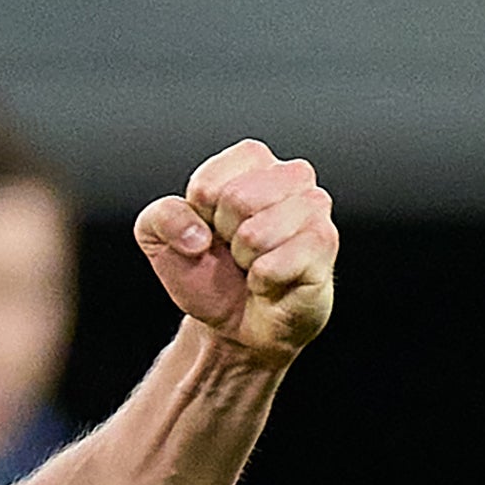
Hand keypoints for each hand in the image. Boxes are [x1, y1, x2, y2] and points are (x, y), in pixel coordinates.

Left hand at [134, 141, 337, 362]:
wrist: (235, 320)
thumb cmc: (207, 272)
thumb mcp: (159, 239)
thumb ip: (160, 217)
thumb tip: (196, 234)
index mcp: (250, 163)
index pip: (209, 181)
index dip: (199, 215)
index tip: (209, 228)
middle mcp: (290, 176)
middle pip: (237, 199)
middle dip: (224, 236)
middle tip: (234, 250)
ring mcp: (314, 208)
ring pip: (257, 233)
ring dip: (244, 260)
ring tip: (253, 263)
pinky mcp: (325, 243)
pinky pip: (275, 263)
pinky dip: (262, 281)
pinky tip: (270, 280)